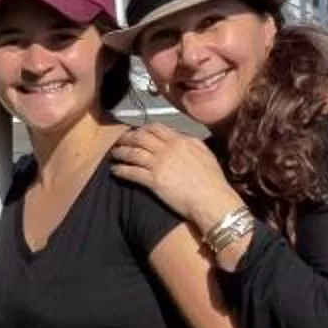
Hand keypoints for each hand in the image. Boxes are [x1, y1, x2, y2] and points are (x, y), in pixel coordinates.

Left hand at [109, 125, 242, 231]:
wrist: (212, 199)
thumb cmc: (213, 181)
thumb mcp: (205, 154)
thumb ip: (191, 144)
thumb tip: (184, 140)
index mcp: (181, 141)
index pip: (157, 128)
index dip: (143, 129)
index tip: (137, 131)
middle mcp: (168, 149)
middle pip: (141, 137)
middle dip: (127, 138)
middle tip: (120, 140)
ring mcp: (159, 164)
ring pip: (133, 152)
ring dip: (121, 152)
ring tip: (114, 154)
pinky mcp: (153, 181)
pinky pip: (132, 172)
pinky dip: (121, 170)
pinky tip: (115, 171)